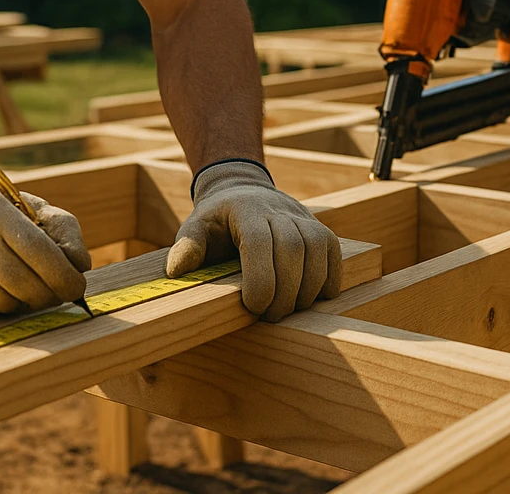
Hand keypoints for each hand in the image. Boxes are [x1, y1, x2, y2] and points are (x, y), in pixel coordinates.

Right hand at [0, 162, 91, 317]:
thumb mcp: (24, 204)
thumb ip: (60, 227)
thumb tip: (81, 265)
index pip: (37, 250)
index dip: (63, 275)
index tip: (77, 288)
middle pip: (20, 282)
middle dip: (47, 295)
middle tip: (57, 295)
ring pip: (1, 301)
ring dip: (23, 303)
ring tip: (27, 290)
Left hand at [166, 160, 341, 321]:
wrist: (243, 192)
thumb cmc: (216, 220)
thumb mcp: (194, 227)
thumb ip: (187, 247)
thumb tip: (177, 270)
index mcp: (245, 210)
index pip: (260, 242)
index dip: (262, 278)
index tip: (254, 306)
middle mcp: (277, 210)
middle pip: (292, 250)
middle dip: (285, 291)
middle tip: (271, 317)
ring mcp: (302, 218)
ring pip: (317, 252)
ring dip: (307, 289)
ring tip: (288, 310)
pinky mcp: (319, 228)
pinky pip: (333, 254)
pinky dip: (328, 280)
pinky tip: (311, 297)